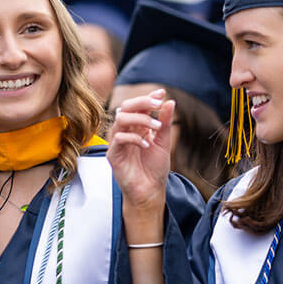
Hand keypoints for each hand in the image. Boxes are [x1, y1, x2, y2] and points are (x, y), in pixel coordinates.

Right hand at [107, 89, 173, 210]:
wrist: (150, 191)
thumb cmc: (154, 168)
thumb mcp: (163, 142)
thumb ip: (165, 123)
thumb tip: (170, 102)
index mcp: (137, 128)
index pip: (137, 106)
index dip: (148, 97)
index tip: (161, 92)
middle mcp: (125, 132)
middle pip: (125, 107)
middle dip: (142, 102)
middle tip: (158, 104)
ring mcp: (117, 143)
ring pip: (121, 119)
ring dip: (140, 119)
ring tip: (157, 127)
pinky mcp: (113, 155)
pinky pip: (118, 138)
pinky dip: (134, 138)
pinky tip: (146, 145)